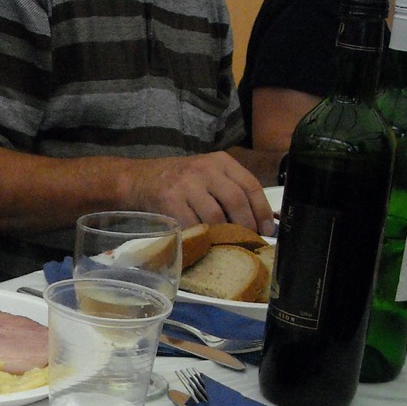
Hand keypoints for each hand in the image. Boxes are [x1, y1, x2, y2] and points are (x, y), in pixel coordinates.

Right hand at [120, 151, 274, 234]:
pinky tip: (205, 243)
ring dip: (224, 234)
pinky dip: (202, 237)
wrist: (139, 180)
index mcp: (220, 161)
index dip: (262, 210)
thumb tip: (259, 220)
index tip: (267, 230)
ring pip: (215, 216)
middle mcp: (205, 169)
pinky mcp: (170, 200)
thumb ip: (229, 189)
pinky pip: (193, 225)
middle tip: (248, 241)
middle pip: (236, 200)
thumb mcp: (206, 174)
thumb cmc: (179, 181)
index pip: (250, 185)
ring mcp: (187, 184)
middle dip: (246, 225)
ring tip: (227, 244)